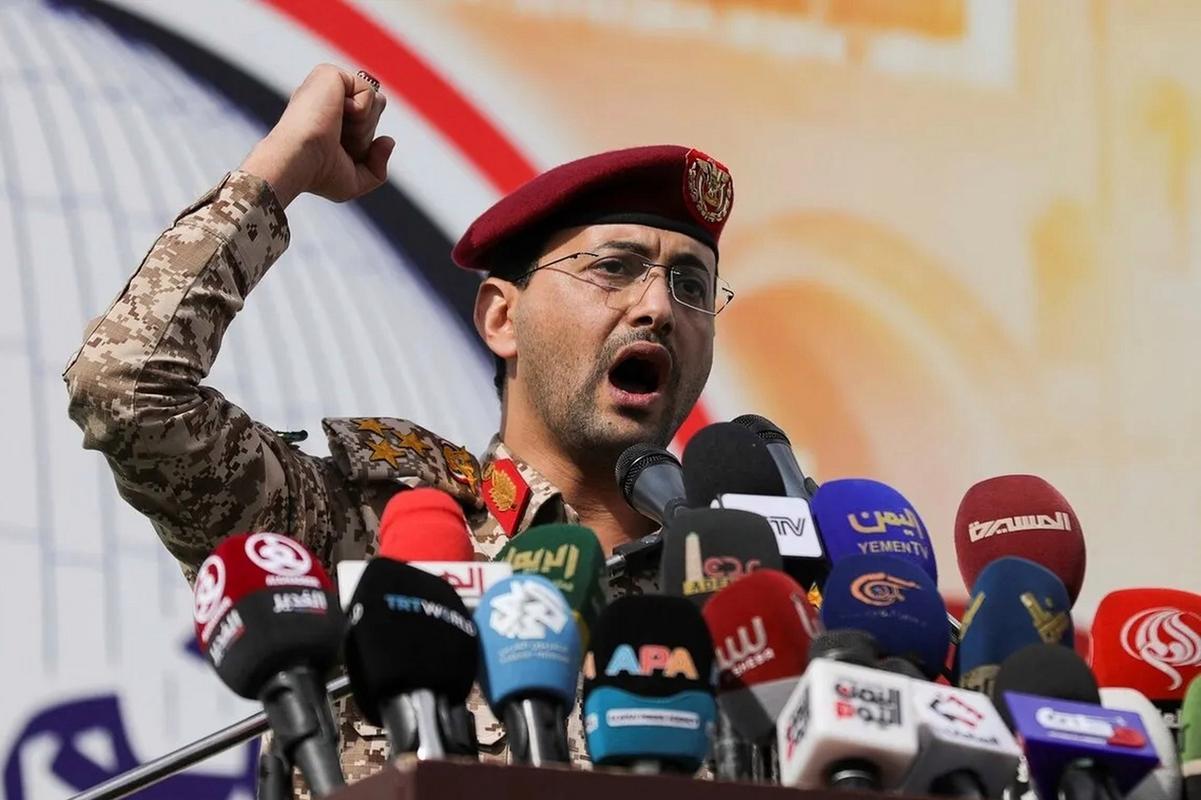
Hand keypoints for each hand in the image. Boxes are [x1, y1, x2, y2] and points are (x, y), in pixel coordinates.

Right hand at [239, 64, 393, 206]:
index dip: (364, 143)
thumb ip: (377, 168)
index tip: (339, 154)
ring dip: (364, 125)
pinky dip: (361, 111)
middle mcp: (327, 99)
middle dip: (366, 134)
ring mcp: (326, 85)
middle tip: (338, 142)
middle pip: (378, 110)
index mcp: (329, 118)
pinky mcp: (329, 73)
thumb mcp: (354, 181)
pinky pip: (370, 91)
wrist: (298, 160)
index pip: (371, 122)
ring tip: (336, 129)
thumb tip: (388, 140)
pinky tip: (336, 113)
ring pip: (377, 101)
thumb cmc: (318, 174)